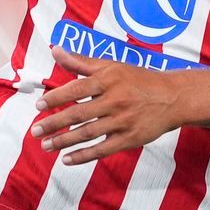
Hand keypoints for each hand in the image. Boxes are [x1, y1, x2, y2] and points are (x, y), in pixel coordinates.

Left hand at [32, 47, 188, 164]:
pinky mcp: (130, 138)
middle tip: (35, 131)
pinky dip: (83, 155)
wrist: (173, 97)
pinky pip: (102, 149)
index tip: (38, 106)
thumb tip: (55, 50)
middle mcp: (115, 100)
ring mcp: (123, 121)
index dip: (56, 98)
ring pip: (88, 133)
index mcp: (109, 79)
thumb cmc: (138, 80)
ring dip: (64, 141)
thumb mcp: (112, 66)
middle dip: (54, 123)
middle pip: (78, 113)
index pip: (76, 89)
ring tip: (46, 145)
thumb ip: (81, 62)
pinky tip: (67, 159)